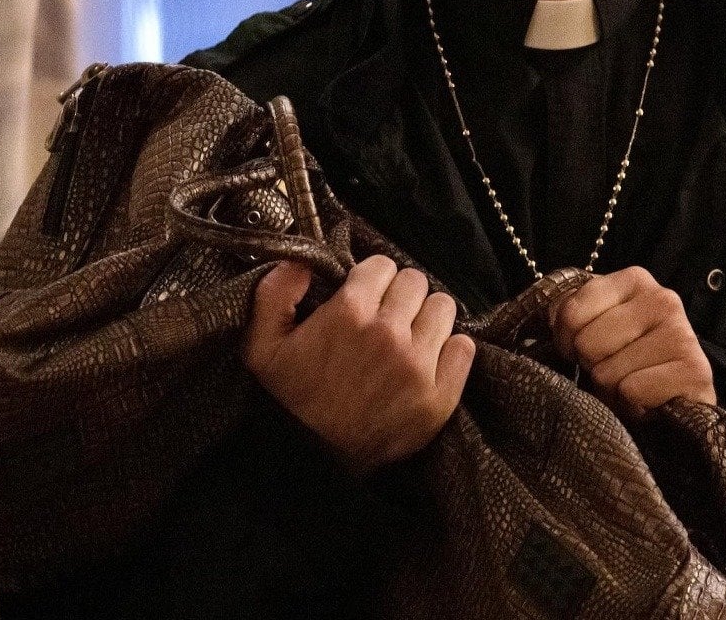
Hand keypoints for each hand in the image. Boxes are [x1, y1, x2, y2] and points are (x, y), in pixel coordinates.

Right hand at [243, 254, 475, 479]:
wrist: (311, 463)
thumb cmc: (287, 402)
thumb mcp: (261, 346)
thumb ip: (275, 294)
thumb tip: (300, 262)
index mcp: (349, 312)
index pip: (383, 265)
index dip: (372, 279)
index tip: (365, 298)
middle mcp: (388, 333)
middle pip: (416, 282)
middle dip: (400, 296)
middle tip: (387, 318)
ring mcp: (418, 364)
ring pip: (444, 308)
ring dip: (427, 318)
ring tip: (408, 338)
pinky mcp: (439, 395)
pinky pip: (465, 347)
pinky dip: (451, 350)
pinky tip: (429, 360)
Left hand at [551, 266, 714, 417]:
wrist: (678, 399)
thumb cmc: (631, 362)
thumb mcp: (598, 328)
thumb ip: (571, 317)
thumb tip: (544, 322)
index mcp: (635, 280)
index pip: (571, 313)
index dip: (568, 342)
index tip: (588, 350)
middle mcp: (663, 299)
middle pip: (588, 344)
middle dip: (594, 367)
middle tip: (616, 371)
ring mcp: (682, 333)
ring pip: (608, 373)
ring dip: (613, 390)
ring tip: (634, 387)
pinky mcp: (695, 371)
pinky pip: (631, 391)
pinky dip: (633, 405)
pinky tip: (650, 400)